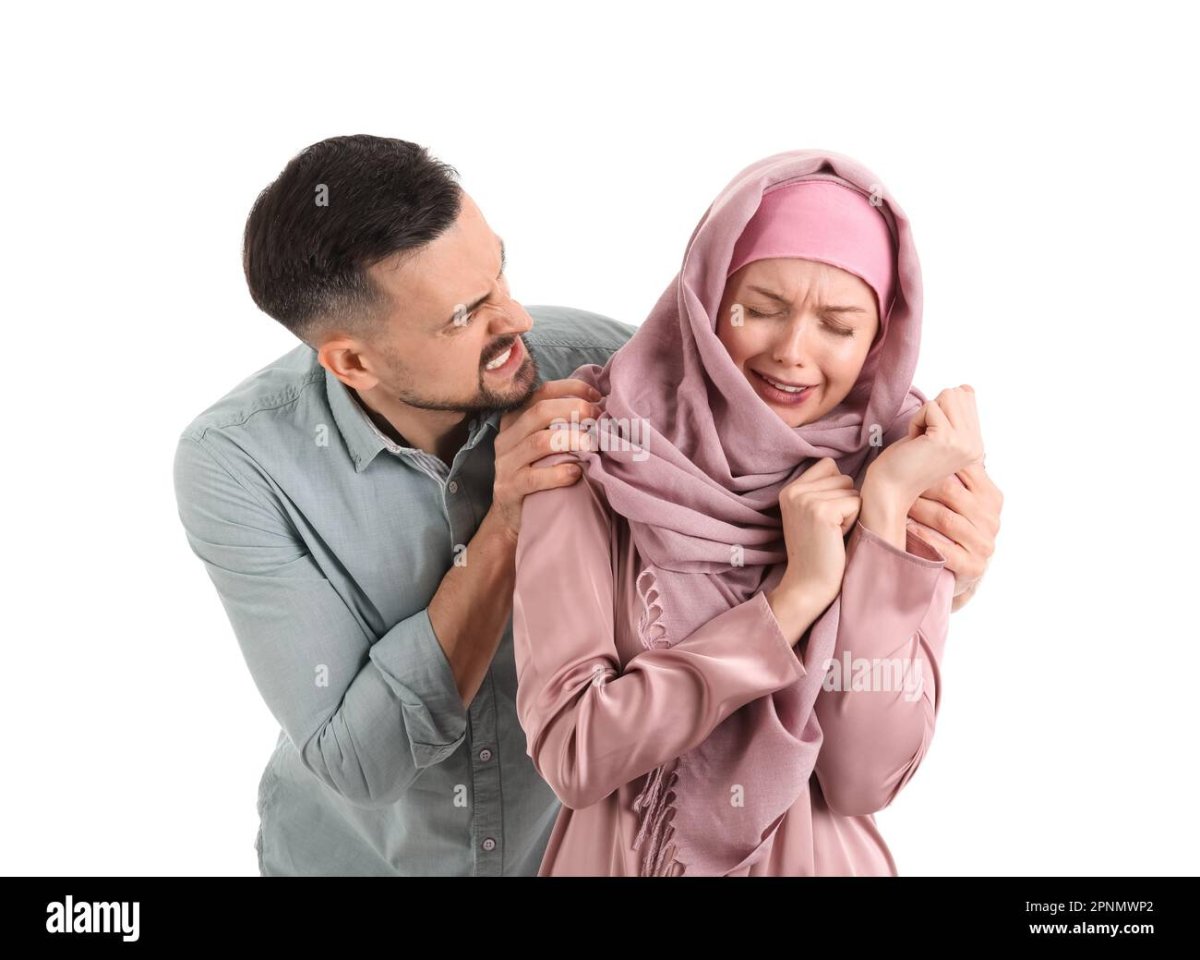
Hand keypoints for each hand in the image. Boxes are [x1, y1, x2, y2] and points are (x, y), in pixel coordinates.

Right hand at [489, 378, 601, 543]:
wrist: (510, 516)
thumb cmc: (537, 473)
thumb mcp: (544, 444)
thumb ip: (561, 424)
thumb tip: (600, 404)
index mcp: (515, 419)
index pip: (542, 392)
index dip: (572, 390)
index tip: (598, 396)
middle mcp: (506, 437)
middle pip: (540, 412)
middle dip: (574, 411)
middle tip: (599, 419)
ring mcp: (505, 463)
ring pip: (539, 442)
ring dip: (570, 440)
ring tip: (592, 445)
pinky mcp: (509, 488)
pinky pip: (533, 477)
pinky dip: (558, 473)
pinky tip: (576, 472)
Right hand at [767, 457, 860, 639]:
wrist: (807, 585)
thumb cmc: (817, 552)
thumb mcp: (809, 514)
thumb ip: (821, 490)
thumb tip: (849, 472)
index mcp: (789, 489)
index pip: (829, 466)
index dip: (836, 491)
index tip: (824, 518)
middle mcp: (794, 490)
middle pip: (843, 477)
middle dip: (844, 502)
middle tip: (828, 529)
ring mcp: (806, 499)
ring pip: (851, 489)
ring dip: (850, 512)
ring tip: (832, 533)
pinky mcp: (822, 511)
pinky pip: (856, 503)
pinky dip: (853, 521)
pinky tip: (837, 537)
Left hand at [867, 385, 984, 505]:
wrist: (889, 490)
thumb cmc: (905, 462)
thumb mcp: (936, 433)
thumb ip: (955, 413)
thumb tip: (967, 387)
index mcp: (975, 444)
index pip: (966, 398)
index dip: (939, 410)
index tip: (929, 436)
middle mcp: (975, 445)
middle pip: (957, 393)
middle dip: (932, 410)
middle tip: (923, 438)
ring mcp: (964, 443)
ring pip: (947, 397)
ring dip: (924, 415)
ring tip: (919, 440)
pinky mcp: (947, 439)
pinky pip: (930, 407)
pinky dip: (916, 421)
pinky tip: (914, 443)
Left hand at [906, 460, 1002, 609]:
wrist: (957, 569)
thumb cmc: (950, 524)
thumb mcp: (958, 496)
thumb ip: (953, 470)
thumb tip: (936, 432)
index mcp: (992, 497)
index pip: (964, 470)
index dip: (934, 462)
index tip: (910, 455)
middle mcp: (992, 519)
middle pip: (950, 492)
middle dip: (919, 484)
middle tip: (896, 479)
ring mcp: (984, 544)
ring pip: (945, 519)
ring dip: (916, 509)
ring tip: (896, 502)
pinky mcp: (973, 567)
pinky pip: (943, 548)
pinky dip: (921, 537)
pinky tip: (905, 529)